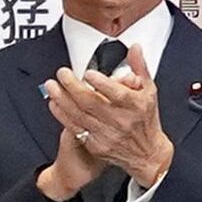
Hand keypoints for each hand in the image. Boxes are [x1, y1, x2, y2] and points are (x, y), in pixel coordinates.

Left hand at [39, 56, 172, 197]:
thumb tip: (134, 47)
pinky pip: (75, 128)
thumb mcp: (149, 91)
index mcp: (135, 105)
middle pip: (91, 103)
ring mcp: (106, 134)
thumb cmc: (146, 119)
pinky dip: (62, 115)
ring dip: (62, 99)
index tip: (88, 73)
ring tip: (52, 85)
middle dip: (73, 86)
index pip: (117, 94)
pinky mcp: (96, 144)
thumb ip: (140, 67)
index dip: (101, 83)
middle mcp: (120, 121)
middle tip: (62, 73)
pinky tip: (55, 103)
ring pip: (79, 115)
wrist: (147, 153)